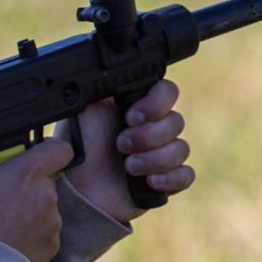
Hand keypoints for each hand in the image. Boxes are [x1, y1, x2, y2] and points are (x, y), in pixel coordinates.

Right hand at [0, 138, 75, 261]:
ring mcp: (53, 221)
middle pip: (45, 180)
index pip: (59, 148)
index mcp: (26, 172)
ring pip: (44, 206)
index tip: (30, 157)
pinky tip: (8, 241)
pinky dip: (30, 233)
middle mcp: (46, 194)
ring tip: (0, 226)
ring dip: (28, 211)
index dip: (46, 150)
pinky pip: (44, 230)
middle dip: (26, 186)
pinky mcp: (53, 245)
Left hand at [54, 79, 193, 222]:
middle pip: (176, 121)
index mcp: (137, 106)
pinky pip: (186, 175)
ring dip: (153, 158)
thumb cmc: (77, 150)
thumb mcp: (85, 110)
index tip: (131, 117)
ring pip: (181, 148)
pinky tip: (149, 181)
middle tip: (120, 145)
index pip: (167, 92)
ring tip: (127, 167)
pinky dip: (170, 177)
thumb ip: (106, 88)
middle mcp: (152, 128)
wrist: (75, 192)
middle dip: (148, 135)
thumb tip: (119, 69)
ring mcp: (160, 155)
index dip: (156, 103)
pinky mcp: (165, 181)